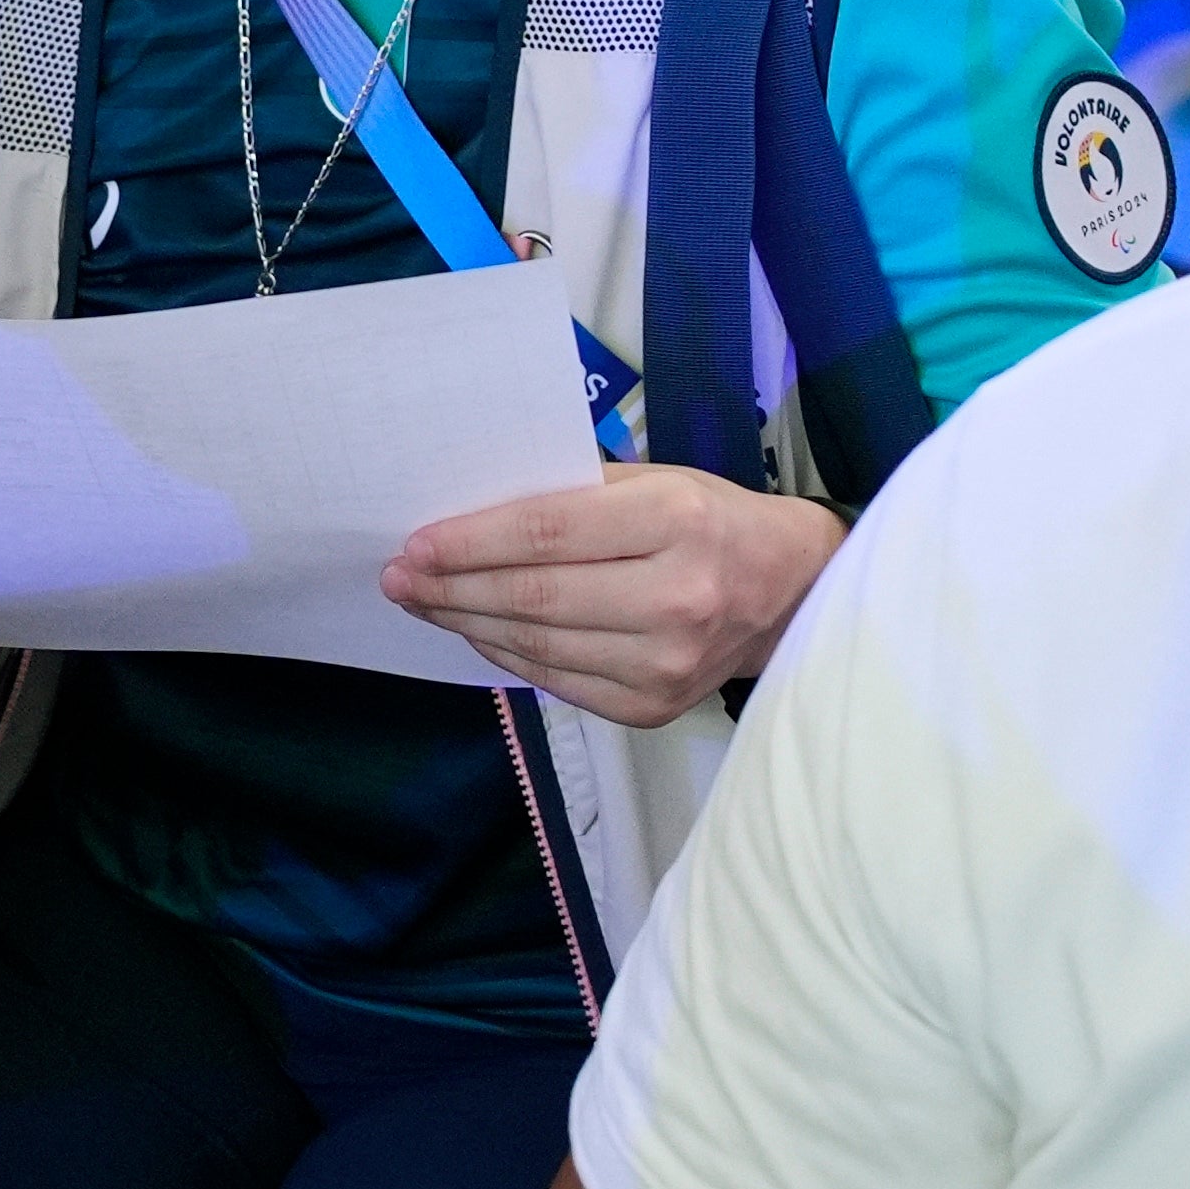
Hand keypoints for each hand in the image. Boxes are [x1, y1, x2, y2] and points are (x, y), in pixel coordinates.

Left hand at [384, 462, 848, 726]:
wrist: (790, 594)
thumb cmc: (709, 521)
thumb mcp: (656, 480)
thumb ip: (574, 493)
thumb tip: (470, 513)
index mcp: (676, 520)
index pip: (547, 534)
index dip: (470, 542)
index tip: (415, 543)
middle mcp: (677, 596)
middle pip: (534, 596)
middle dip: (452, 587)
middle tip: (399, 577)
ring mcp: (667, 662)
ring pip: (538, 646)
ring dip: (467, 623)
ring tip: (424, 603)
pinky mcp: (655, 707)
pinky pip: (557, 681)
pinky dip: (507, 656)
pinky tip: (477, 632)